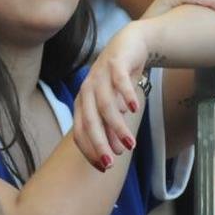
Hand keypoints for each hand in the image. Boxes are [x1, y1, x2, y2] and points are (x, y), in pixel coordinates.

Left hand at [73, 24, 148, 171]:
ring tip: (130, 143)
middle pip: (89, 121)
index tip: (104, 168)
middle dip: (99, 144)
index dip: (90, 151)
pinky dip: (125, 95)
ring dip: (117, 127)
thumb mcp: (114, 106)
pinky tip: (135, 108)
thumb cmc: (118, 82)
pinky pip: (118, 81)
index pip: (79, 132)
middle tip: (111, 163)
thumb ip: (111, 126)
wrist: (129, 46)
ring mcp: (99, 76)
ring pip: (105, 105)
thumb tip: (115, 151)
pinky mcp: (114, 63)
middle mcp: (86, 90)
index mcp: (82, 103)